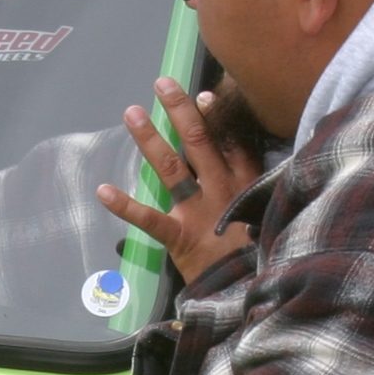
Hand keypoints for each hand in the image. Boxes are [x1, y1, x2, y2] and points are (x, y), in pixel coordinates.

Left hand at [96, 75, 264, 284]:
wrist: (252, 290)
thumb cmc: (262, 255)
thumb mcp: (271, 215)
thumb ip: (261, 192)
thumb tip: (251, 170)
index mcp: (247, 184)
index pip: (232, 141)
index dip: (217, 116)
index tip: (203, 94)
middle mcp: (222, 189)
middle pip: (199, 141)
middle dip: (179, 111)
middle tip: (162, 84)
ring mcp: (199, 211)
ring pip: (172, 167)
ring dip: (150, 138)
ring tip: (132, 113)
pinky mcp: (180, 236)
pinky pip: (149, 218)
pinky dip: (125, 206)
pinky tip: (102, 191)